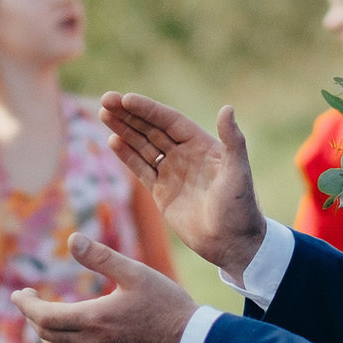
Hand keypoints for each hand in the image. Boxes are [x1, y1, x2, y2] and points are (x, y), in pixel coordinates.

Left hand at [13, 232, 197, 342]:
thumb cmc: (166, 304)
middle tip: (30, 298)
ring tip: (47, 315)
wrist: (192, 342)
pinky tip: (72, 333)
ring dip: (46, 333)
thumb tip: (71, 239)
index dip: (25, 305)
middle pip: (46, 334)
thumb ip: (101, 257)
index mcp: (93, 319)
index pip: (43, 316)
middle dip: (32, 316)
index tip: (18, 293)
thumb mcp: (135, 273)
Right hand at [99, 93, 267, 278]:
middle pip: (151, 128)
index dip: (147, 109)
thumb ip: (233, 141)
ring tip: (102, 113)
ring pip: (142, 145)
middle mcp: (185, 154)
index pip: (169, 121)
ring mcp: (172, 172)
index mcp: (201, 144)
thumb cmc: (240, 207)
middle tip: (105, 99)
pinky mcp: (161, 191)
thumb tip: (228, 108)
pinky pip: (140, 168)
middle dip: (128, 114)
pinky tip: (112, 140)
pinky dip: (126, 155)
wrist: (231, 243)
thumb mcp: (238, 172)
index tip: (126, 99)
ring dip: (123, 130)